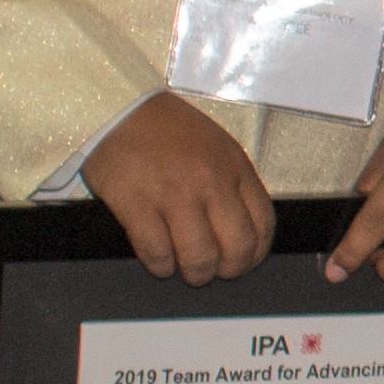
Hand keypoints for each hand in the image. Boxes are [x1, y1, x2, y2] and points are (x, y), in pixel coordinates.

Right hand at [84, 95, 273, 284]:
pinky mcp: (136, 205)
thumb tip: (241, 228)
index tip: (245, 262)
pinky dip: (160, 265)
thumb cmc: (169, 130)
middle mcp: (210, 183)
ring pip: (198, 257)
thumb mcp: (218, 147)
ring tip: (185, 269)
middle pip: (236, 247)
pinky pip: (156, 252)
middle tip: (215, 272)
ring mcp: (174, 195)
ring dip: (194, 273)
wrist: (121, 111)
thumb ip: (233, 183)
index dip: (256, 253)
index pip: (263, 224)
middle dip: (229, 270)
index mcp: (235, 168)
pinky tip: (159, 261)